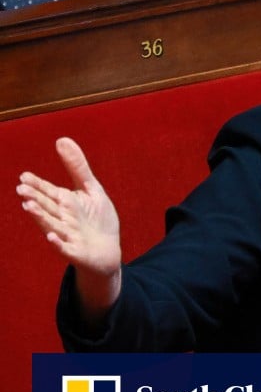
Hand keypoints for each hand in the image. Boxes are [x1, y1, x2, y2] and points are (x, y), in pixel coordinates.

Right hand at [17, 137, 121, 318]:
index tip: (25, 177)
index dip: (37, 185)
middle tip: (21, 189)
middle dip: (35, 199)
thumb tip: (61, 139)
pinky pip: (65, 249)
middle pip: (47, 207)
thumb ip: (77, 167)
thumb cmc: (97, 220)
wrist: (107, 251)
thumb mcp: (91, 190)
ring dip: (40, 217)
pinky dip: (58, 244)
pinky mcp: (76, 252)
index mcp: (65, 203)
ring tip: (28, 207)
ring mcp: (68, 236)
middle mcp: (62, 218)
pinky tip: (51, 237)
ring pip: (51, 226)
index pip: (48, 192)